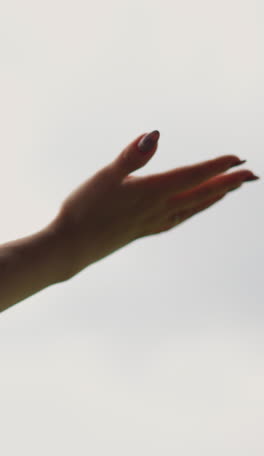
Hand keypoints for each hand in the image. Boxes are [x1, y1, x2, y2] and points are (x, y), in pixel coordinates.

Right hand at [56, 131, 258, 278]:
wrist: (72, 246)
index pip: (192, 176)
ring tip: (231, 190)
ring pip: (194, 208)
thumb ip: (132, 156)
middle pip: (201, 193)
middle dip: (229, 183)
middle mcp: (159, 209)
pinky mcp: (145, 230)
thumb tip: (155, 134)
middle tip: (252, 175)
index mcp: (151, 192)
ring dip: (215, 196)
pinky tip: (194, 209)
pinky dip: (195, 210)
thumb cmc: (84, 208)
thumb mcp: (106, 176)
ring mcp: (154, 223)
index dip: (217, 166)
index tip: (238, 158)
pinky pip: (179, 219)